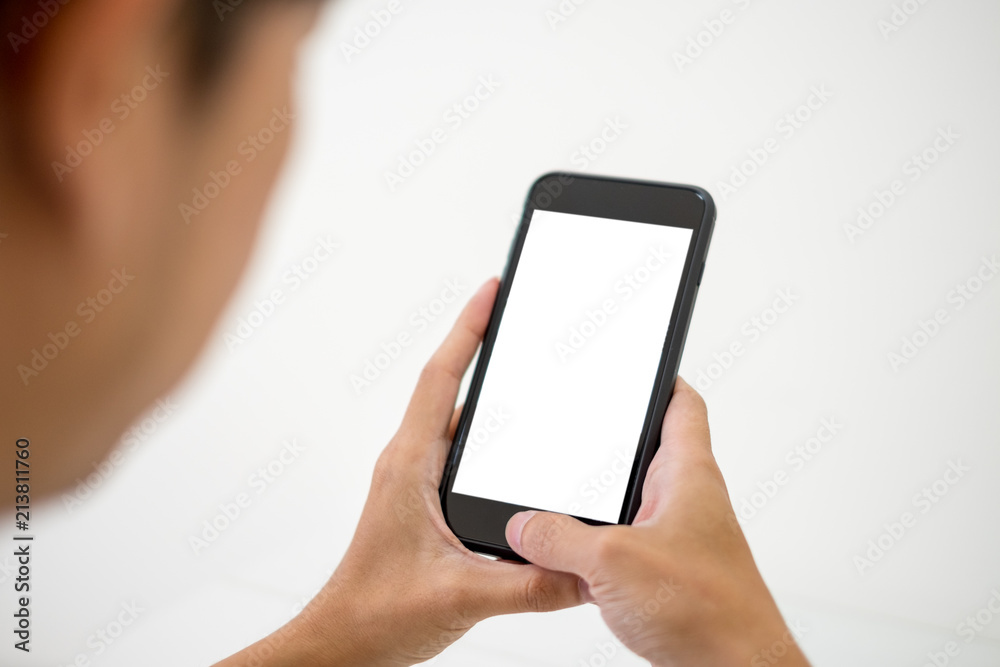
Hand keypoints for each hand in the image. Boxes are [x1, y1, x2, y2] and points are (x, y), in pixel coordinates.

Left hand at [216, 279, 582, 666]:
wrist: (344, 643)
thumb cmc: (376, 613)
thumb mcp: (461, 596)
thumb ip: (528, 585)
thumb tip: (584, 571)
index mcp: (411, 465)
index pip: (441, 379)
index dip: (467, 329)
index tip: (492, 290)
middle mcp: (411, 463)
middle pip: (450, 386)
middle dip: (482, 346)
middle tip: (520, 317)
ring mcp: (416, 482)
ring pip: (457, 423)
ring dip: (487, 394)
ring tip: (527, 374)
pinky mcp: (425, 503)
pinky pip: (460, 454)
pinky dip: (488, 439)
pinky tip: (516, 449)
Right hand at [505, 379, 810, 666]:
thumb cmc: (711, 613)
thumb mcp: (612, 562)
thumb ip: (558, 538)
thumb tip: (523, 524)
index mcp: (687, 476)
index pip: (682, 405)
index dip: (658, 379)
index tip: (633, 365)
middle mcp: (686, 502)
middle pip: (646, 453)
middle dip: (606, 446)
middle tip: (572, 433)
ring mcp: (678, 539)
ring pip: (630, 504)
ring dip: (597, 504)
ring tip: (556, 501)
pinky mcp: (667, 575)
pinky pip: (625, 546)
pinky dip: (597, 548)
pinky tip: (570, 561)